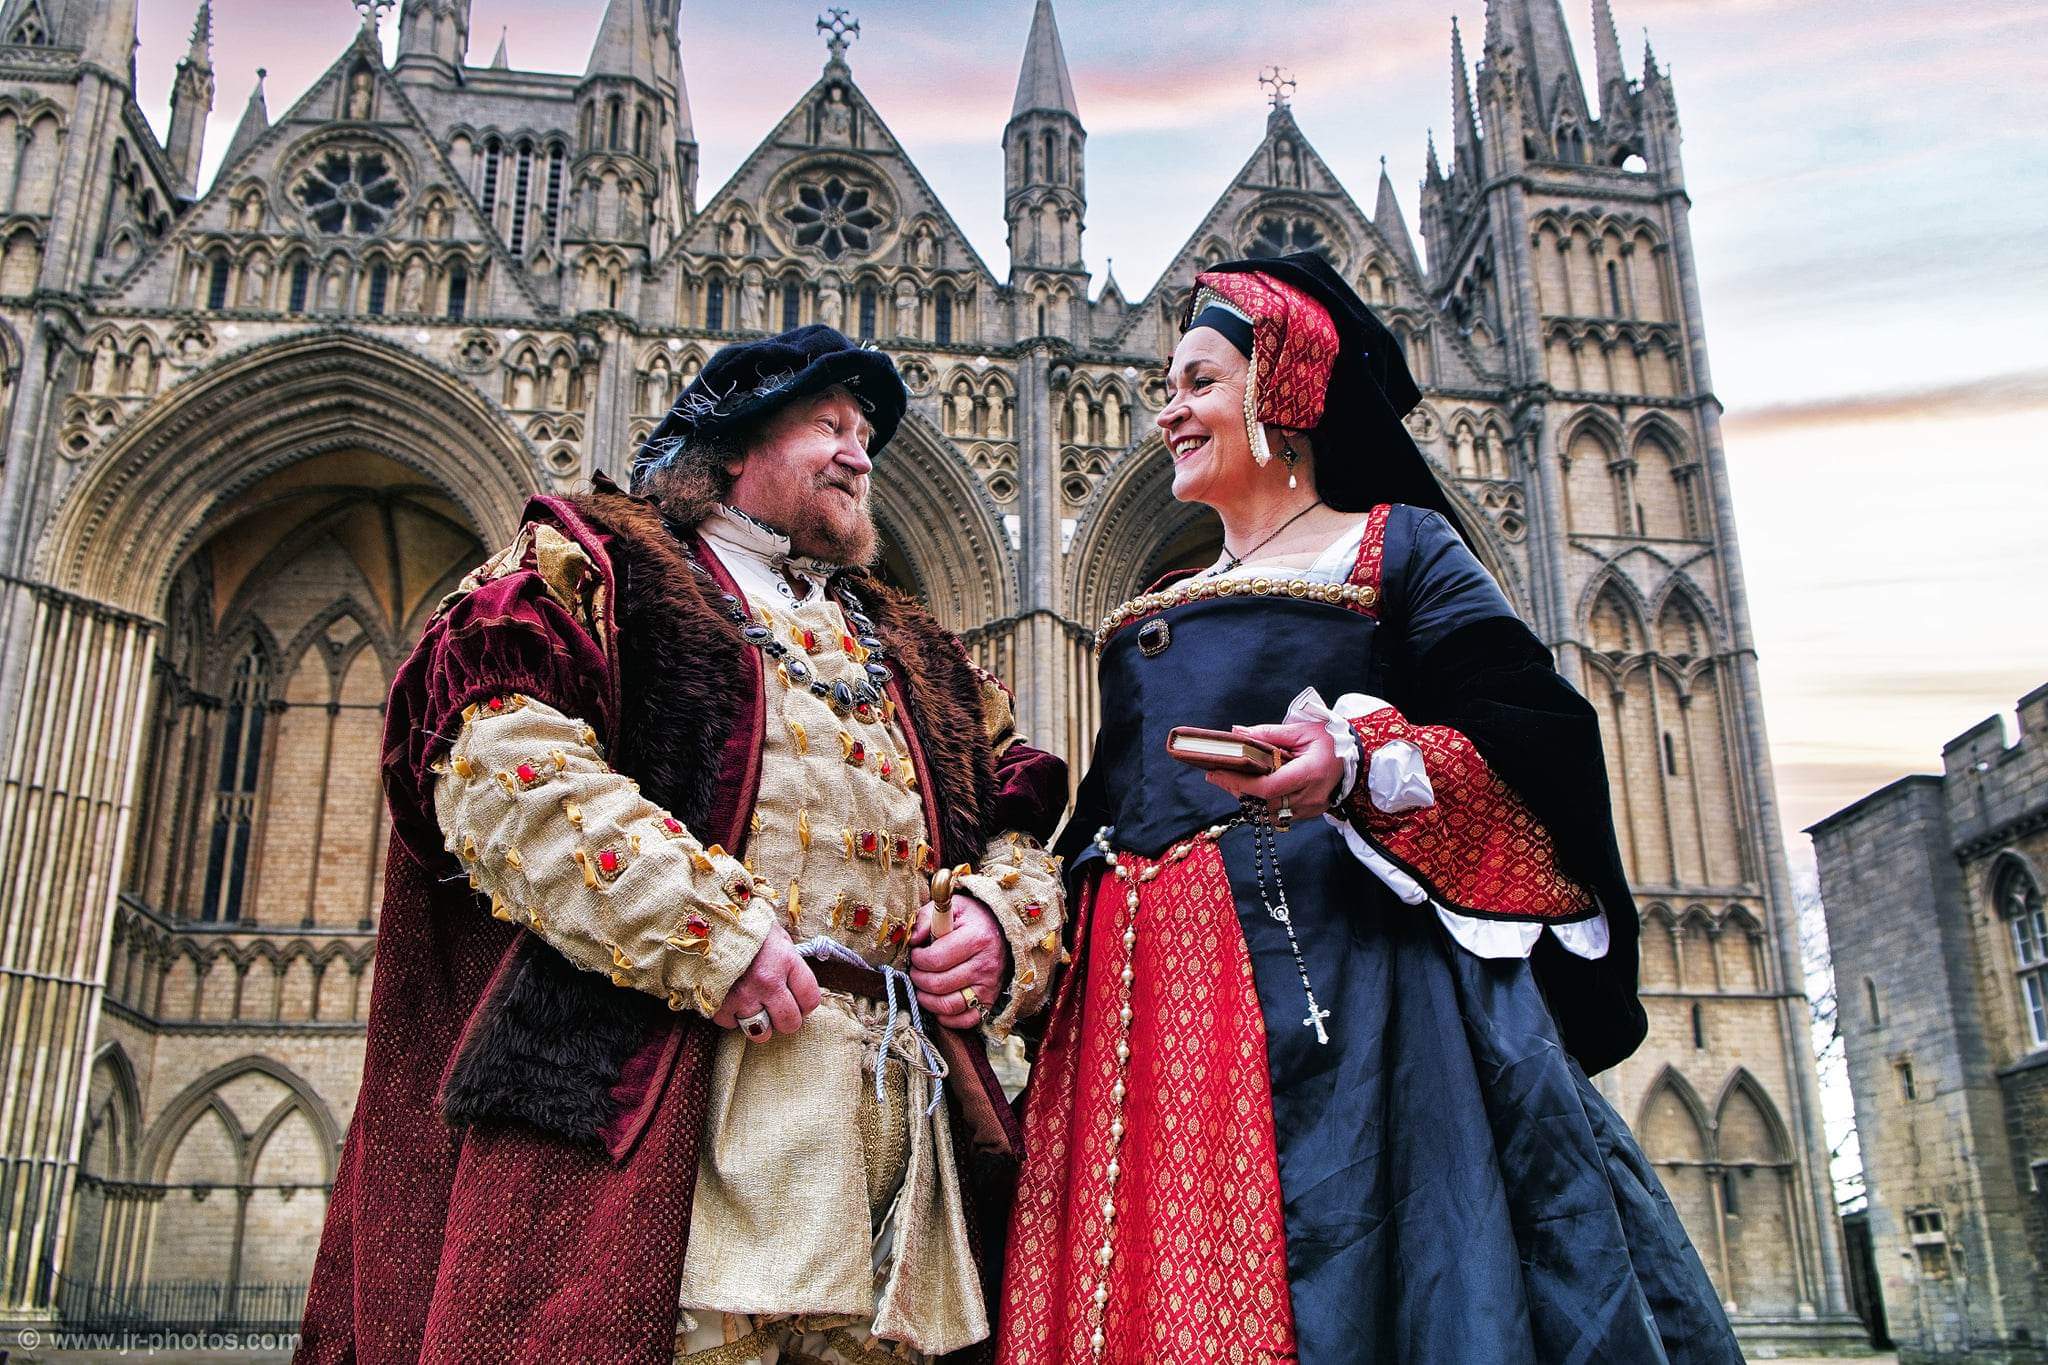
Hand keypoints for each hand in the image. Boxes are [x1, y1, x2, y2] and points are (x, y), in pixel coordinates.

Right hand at [712, 923, 820, 1040]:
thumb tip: (799, 990)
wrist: (706, 920)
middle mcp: (767, 982)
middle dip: (785, 1019)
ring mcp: (742, 995)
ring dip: (759, 1023)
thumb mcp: (777, 937)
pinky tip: (731, 999)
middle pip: (789, 1023)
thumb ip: (791, 964)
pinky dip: (732, 1016)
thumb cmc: (746, 928)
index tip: (799, 1002)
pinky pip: (732, 1025)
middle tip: (777, 1009)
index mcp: (786, 960)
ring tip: (754, 1007)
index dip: (806, 1004)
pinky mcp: (719, 1005)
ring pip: (761, 1032)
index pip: (810, 999)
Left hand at [908, 893, 1007, 1029]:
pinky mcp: (990, 1001)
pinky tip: (938, 1003)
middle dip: (918, 979)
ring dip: (927, 1000)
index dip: (918, 959)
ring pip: (948, 1006)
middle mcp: (985, 965)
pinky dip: (947, 1018)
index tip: (916, 953)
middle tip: (916, 970)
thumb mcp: (954, 907)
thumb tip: (912, 939)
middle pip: (938, 985)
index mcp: (977, 938)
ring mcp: (989, 987)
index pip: (935, 959)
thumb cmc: (973, 920)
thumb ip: (927, 917)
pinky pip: (965, 1020)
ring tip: (922, 987)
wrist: (1004, 932)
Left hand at [1204, 719, 1344, 821]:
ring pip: (1268, 812)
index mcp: (1311, 772)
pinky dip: (1261, 803)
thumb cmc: (1330, 739)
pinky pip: (1278, 814)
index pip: (1268, 787)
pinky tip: (1250, 788)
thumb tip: (1237, 733)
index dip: (1240, 783)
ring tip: (1229, 780)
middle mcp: (1311, 796)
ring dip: (1247, 798)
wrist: (1356, 756)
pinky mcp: (1309, 813)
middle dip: (1237, 789)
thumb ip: (1269, 733)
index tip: (1217, 772)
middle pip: (1264, 802)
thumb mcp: (1302, 730)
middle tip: (1216, 775)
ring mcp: (1310, 808)